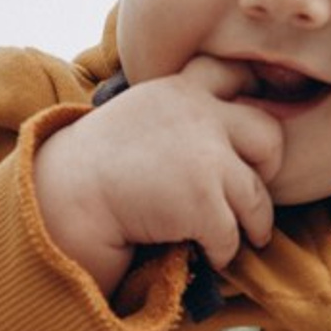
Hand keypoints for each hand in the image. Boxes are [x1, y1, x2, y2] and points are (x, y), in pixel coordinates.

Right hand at [34, 56, 284, 291]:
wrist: (62, 199)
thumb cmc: (93, 168)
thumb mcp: (138, 115)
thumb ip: (178, 115)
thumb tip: (218, 140)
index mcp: (181, 89)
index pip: (237, 75)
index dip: (253, 100)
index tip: (246, 136)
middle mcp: (200, 115)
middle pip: (269, 135)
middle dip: (267, 167)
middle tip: (249, 193)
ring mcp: (206, 157)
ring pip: (257, 196)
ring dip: (252, 223)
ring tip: (240, 235)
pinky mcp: (204, 201)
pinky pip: (232, 235)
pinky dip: (223, 252)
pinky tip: (207, 254)